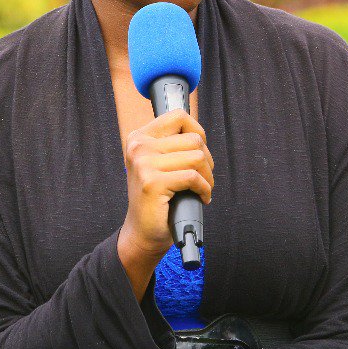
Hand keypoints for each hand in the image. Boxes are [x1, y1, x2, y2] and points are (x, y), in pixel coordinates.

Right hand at [119, 108, 213, 260]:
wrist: (142, 232)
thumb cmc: (157, 198)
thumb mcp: (159, 163)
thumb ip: (172, 144)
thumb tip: (199, 134)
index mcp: (139, 138)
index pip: (179, 116)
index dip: (198, 132)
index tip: (200, 150)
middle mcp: (139, 147)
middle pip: (194, 139)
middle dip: (207, 160)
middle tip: (203, 178)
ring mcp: (144, 164)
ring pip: (197, 157)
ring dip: (208, 176)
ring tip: (203, 188)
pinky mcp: (153, 182)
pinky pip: (193, 178)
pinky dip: (204, 189)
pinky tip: (201, 198)